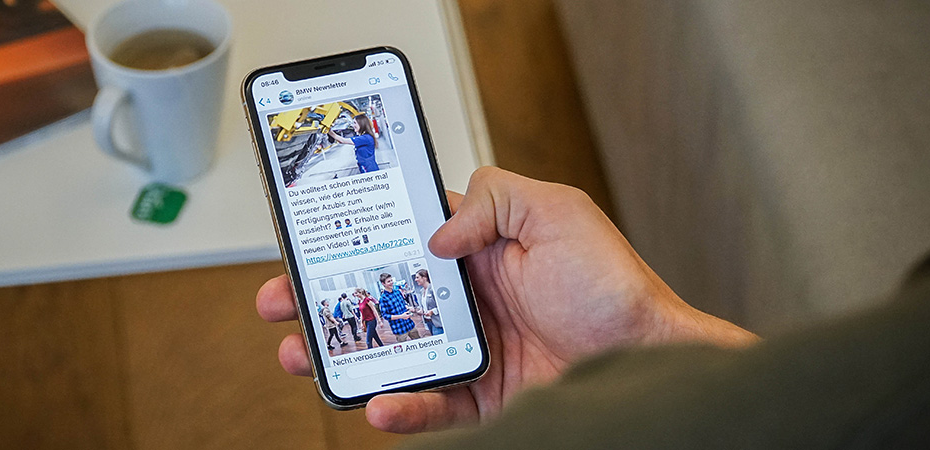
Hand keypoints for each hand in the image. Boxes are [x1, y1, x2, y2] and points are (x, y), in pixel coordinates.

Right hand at [256, 167, 754, 433]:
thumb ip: (494, 200)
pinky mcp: (480, 395)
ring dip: (342, 352)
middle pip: (379, 296)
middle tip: (281, 299)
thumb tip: (437, 232)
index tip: (313, 236)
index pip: (401, 236)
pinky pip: (429, 404)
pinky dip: (400, 406)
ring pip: (389, 350)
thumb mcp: (558, 212)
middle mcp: (467, 297)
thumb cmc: (614, 286)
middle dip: (324, 297)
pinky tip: (377, 401)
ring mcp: (469, 348)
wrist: (648, 359)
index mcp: (479, 248)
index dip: (354, 235)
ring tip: (304, 353)